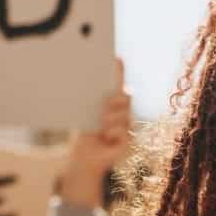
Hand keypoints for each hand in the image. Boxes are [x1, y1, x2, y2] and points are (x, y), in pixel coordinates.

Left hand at [60, 58, 130, 209]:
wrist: (86, 156)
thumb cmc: (86, 135)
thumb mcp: (89, 117)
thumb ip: (95, 107)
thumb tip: (93, 91)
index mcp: (112, 105)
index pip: (118, 86)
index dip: (119, 73)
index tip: (117, 59)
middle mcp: (122, 114)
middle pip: (125, 99)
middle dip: (116, 100)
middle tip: (105, 108)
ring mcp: (127, 126)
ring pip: (124, 115)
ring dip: (110, 119)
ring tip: (101, 127)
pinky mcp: (128, 140)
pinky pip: (123, 130)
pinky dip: (112, 132)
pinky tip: (106, 137)